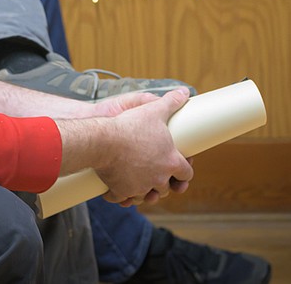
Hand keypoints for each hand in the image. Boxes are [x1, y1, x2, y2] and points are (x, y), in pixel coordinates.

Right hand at [95, 89, 192, 205]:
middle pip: (166, 188)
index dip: (184, 174)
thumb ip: (171, 102)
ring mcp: (140, 187)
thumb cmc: (130, 125)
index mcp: (170, 161)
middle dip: (163, 184)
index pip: (186, 174)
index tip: (180, 172)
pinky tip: (119, 190)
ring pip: (146, 197)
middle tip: (157, 177)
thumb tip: (184, 91)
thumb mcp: (154, 110)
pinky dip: (121, 195)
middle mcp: (158, 178)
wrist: (104, 141)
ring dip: (144, 193)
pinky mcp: (122, 191)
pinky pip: (123, 199)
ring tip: (140, 185)